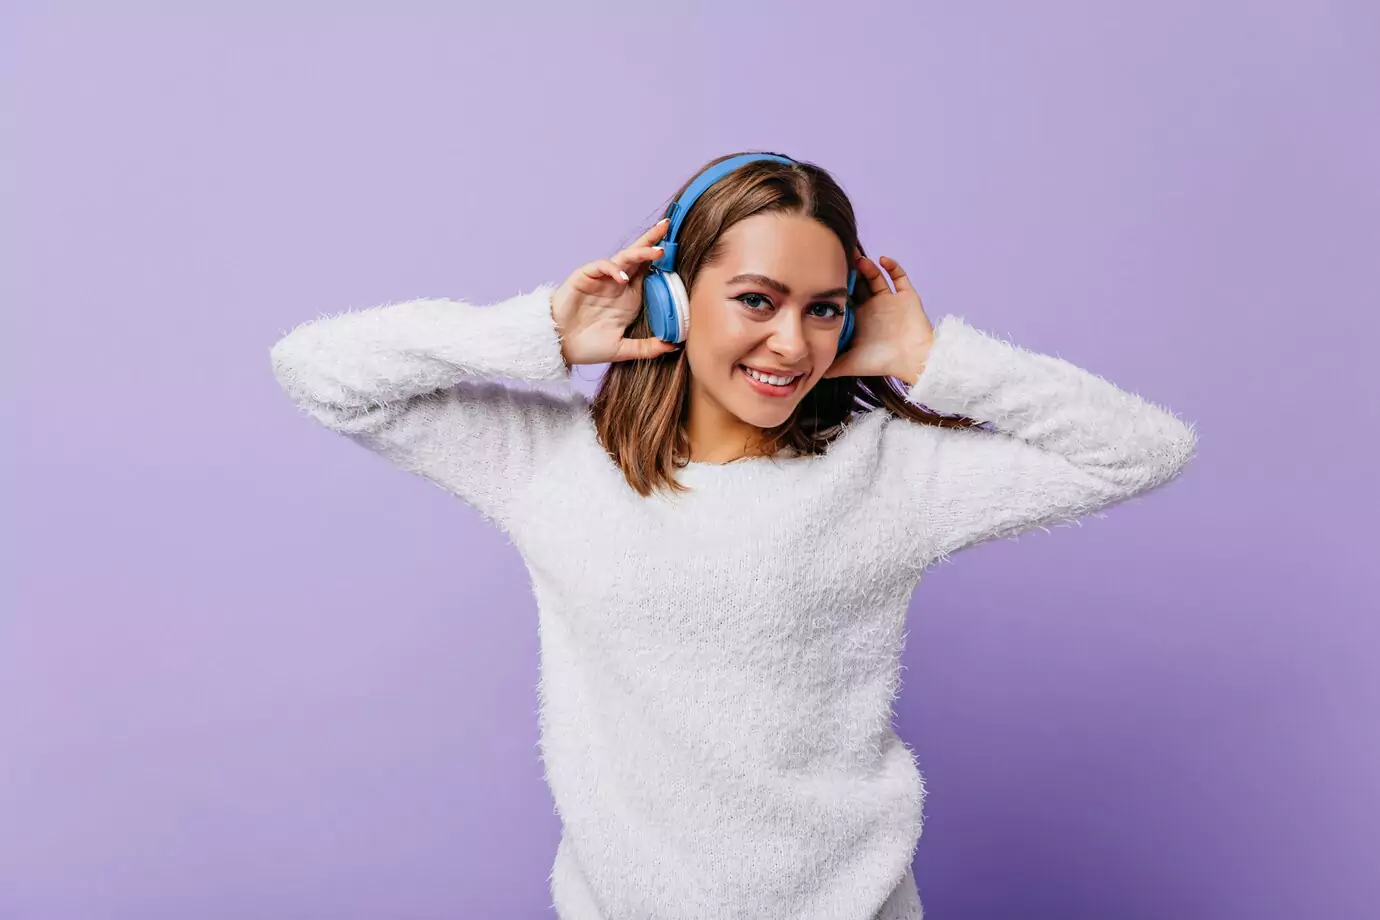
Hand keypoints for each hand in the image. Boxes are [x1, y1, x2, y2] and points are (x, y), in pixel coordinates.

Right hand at [551, 218, 680, 365]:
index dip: (664, 260)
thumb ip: (647, 348)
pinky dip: (613, 269)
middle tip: (668, 226)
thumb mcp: (623, 349)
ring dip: (640, 252)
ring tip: (657, 251)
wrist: (559, 346)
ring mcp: (603, 279)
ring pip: (623, 257)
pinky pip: (602, 266)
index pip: (650, 271)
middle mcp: (618, 283)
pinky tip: (623, 278)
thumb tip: (673, 346)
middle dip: (653, 240)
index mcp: (630, 296)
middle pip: (638, 256)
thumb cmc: (588, 346)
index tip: (682, 250)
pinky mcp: (585, 277)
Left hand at [822, 253, 934, 383]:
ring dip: (868, 266)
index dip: (836, 285)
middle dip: (850, 271)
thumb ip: (830, 366)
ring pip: (876, 276)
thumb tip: (808, 371)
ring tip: (859, 259)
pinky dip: (892, 266)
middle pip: (859, 282)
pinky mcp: (907, 297)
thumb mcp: (849, 364)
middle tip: (840, 258)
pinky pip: (899, 276)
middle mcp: (874, 306)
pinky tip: (882, 260)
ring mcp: (891, 300)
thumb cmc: (881, 363)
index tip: (825, 275)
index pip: (844, 296)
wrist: (912, 362)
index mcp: (860, 318)